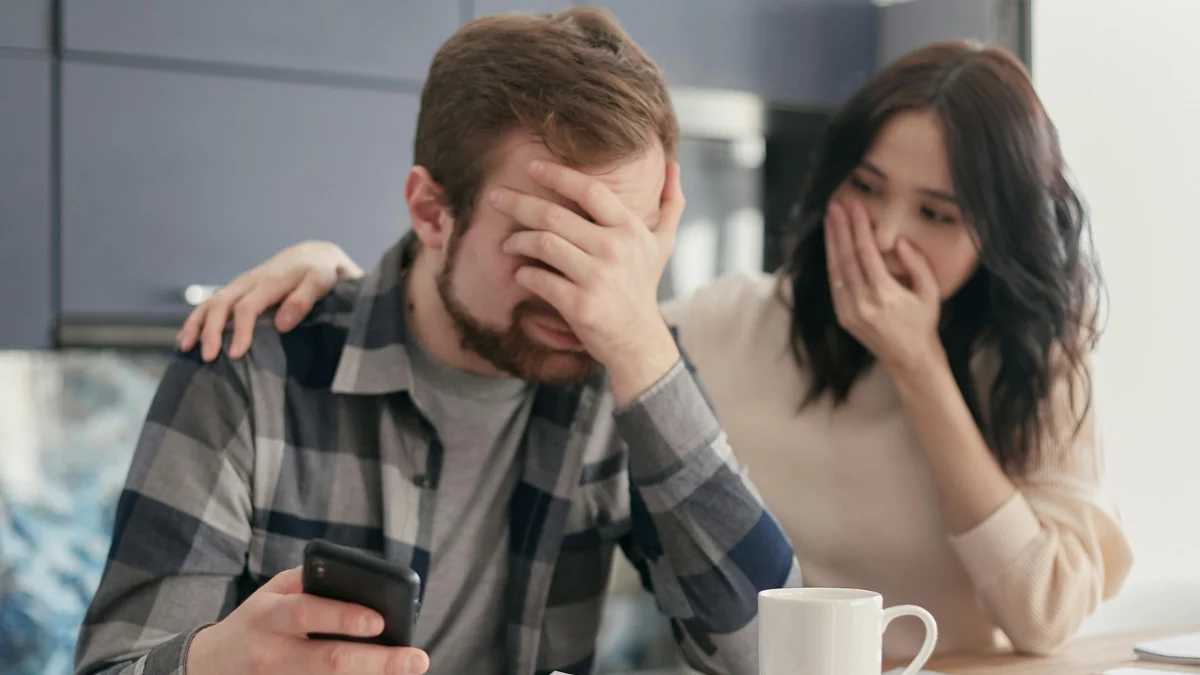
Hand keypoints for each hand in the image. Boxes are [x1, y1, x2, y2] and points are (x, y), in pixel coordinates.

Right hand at [177, 241, 361, 361]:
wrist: (313, 255)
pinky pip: (211, 303)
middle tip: (207, 357)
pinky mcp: (238, 291)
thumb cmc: (320, 272)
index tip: (235, 354)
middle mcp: (249, 282)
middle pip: (221, 304)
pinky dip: (196, 320)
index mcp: (269, 282)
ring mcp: (240, 286)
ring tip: (184, 347)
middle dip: (210, 331)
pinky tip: (186, 337)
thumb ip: (303, 300)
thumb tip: (281, 324)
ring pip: (210, 302)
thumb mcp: (321, 282)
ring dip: (195, 324)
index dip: (239, 331)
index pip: (247, 307)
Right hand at [186, 567, 428, 674]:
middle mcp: (272, 653)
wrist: (209, 666)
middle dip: (378, 662)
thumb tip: (362, 576)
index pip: (307, 612)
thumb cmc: (258, 619)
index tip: (380, 620)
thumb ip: (310, 580)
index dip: (343, 617)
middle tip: (416, 659)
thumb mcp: (272, 591)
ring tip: (407, 669)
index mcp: (268, 615)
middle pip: (329, 661)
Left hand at [491, 160, 684, 403]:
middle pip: (555, 215)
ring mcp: (597, 278)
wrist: (637, 339)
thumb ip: (670, 204)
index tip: (532, 166)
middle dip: (518, 203)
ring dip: (517, 240)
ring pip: (543, 244)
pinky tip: (520, 273)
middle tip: (495, 197)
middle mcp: (615, 249)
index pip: (589, 190)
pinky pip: (539, 278)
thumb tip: (675, 165)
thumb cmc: (643, 286)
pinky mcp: (579, 305)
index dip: (557, 174)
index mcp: (630, 229)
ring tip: (508, 242)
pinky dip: (523, 273)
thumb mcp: (662, 244)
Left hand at [825, 200, 943, 376]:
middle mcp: (862, 303)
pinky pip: (835, 284)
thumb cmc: (923, 323)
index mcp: (884, 295)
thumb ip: (917, 264)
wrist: (909, 359)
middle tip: (835, 205)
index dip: (858, 227)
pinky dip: (833, 262)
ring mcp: (849, 312)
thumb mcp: (930, 292)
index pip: (866, 252)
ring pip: (836, 270)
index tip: (855, 206)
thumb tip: (898, 241)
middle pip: (845, 257)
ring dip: (831, 242)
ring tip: (830, 219)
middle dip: (839, 229)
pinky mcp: (843, 317)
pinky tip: (833, 245)